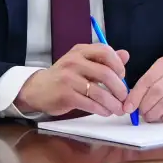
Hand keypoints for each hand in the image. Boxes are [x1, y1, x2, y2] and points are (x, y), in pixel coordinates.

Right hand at [14, 43, 129, 117]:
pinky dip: (100, 109)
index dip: (118, 64)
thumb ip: (103, 60)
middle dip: (119, 88)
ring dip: (112, 103)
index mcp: (81, 51)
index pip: (105, 51)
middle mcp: (74, 61)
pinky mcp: (65, 95)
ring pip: (98, 91)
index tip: (123, 76)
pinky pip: (89, 103)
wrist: (37, 89)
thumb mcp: (82, 62)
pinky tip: (105, 112)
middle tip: (125, 97)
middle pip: (105, 73)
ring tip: (118, 109)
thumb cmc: (64, 76)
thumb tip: (125, 55)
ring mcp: (68, 78)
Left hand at [121, 56, 162, 123]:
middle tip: (140, 113)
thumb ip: (142, 87)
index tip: (128, 108)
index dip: (135, 96)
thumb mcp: (156, 76)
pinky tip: (161, 117)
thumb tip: (128, 106)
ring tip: (149, 116)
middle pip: (156, 92)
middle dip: (145, 106)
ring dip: (153, 113)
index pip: (147, 80)